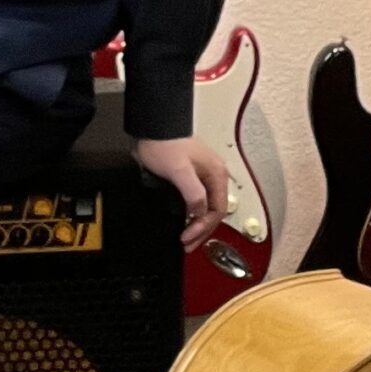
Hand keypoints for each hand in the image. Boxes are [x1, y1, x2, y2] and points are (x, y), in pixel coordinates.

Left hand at [134, 135, 232, 250]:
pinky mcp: (192, 175)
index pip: (217, 210)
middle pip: (213, 211)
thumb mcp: (179, 171)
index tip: (187, 238)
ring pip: (206, 206)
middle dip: (201, 230)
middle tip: (186, 244)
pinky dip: (191, 213)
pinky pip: (197, 200)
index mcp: (217, 175)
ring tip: (186, 238)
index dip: (203, 227)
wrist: (153, 127)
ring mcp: (204, 175)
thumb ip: (193, 194)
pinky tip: (184, 221)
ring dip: (197, 223)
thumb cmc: (165, 145)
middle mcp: (214, 176)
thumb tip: (199, 213)